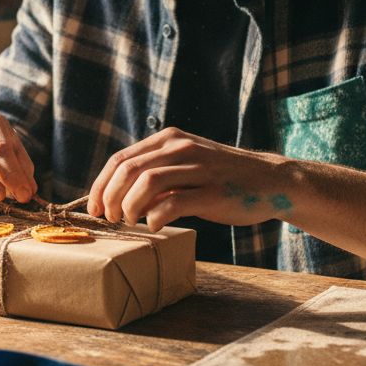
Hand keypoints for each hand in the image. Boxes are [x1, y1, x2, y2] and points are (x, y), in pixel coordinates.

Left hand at [86, 127, 293, 229]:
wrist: (271, 182)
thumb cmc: (222, 178)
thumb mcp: (186, 164)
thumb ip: (156, 173)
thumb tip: (118, 196)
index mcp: (169, 139)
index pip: (120, 159)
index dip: (100, 185)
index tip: (95, 208)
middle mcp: (181, 148)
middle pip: (128, 170)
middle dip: (110, 198)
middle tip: (109, 219)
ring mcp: (198, 168)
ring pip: (146, 182)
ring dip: (129, 206)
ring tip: (129, 222)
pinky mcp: (213, 192)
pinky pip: (173, 202)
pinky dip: (155, 216)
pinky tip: (154, 225)